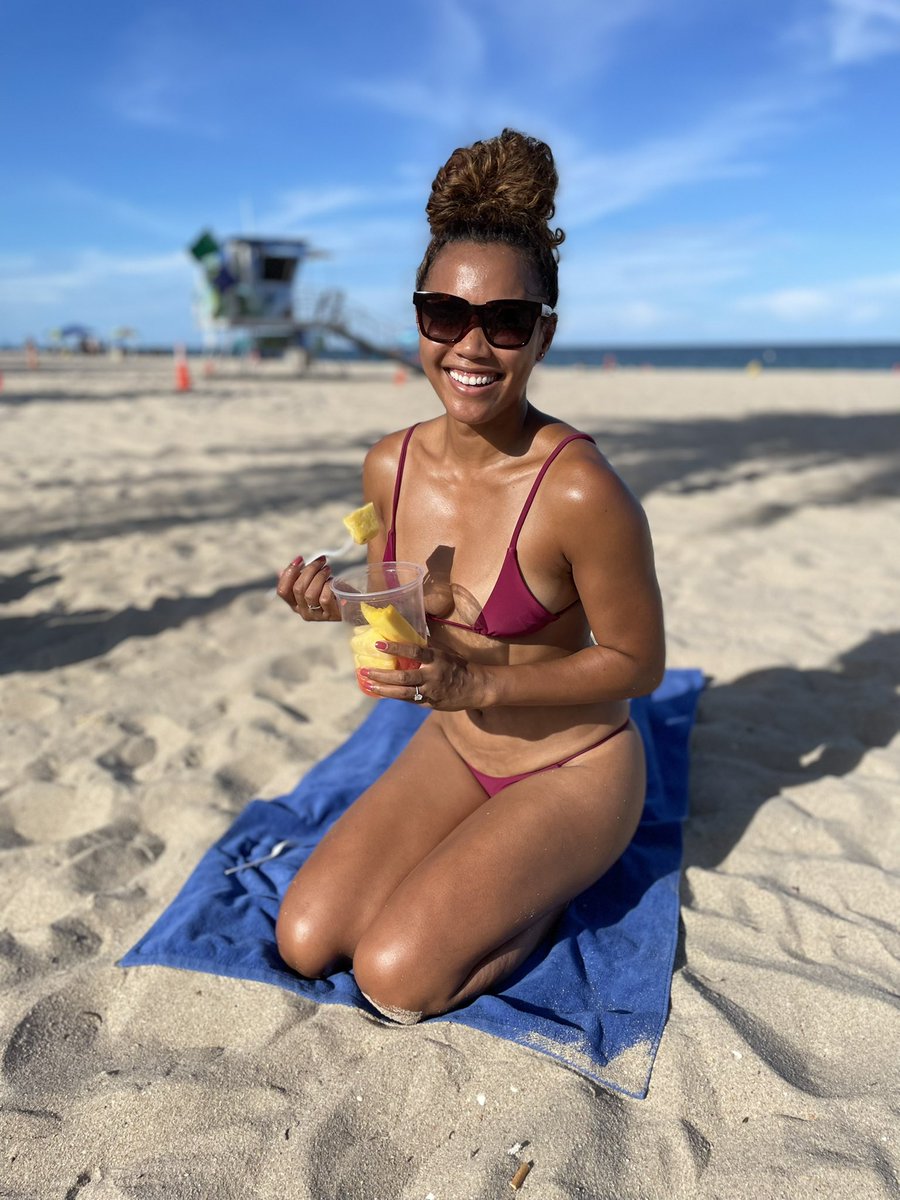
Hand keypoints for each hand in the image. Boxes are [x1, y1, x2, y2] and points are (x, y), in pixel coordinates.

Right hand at [276, 555, 339, 621]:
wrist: (353, 602)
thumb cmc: (331, 590)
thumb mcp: (313, 583)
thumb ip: (298, 578)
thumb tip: (280, 572)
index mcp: (295, 603)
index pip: (282, 591)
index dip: (289, 573)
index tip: (300, 559)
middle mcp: (303, 611)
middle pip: (297, 589)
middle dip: (309, 570)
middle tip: (321, 561)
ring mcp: (316, 615)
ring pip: (310, 594)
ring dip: (319, 576)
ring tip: (328, 569)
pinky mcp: (330, 615)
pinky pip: (324, 598)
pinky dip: (328, 586)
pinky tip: (333, 581)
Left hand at [358, 639, 482, 711]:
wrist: (476, 687)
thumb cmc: (458, 665)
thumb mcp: (446, 652)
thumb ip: (428, 645)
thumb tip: (410, 631)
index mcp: (437, 659)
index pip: (414, 652)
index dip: (395, 648)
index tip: (378, 644)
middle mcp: (432, 675)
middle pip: (404, 677)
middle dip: (382, 674)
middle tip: (365, 670)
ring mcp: (431, 691)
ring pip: (403, 692)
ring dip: (384, 689)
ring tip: (368, 683)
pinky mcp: (430, 703)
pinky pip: (409, 700)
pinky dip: (394, 696)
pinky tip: (381, 693)